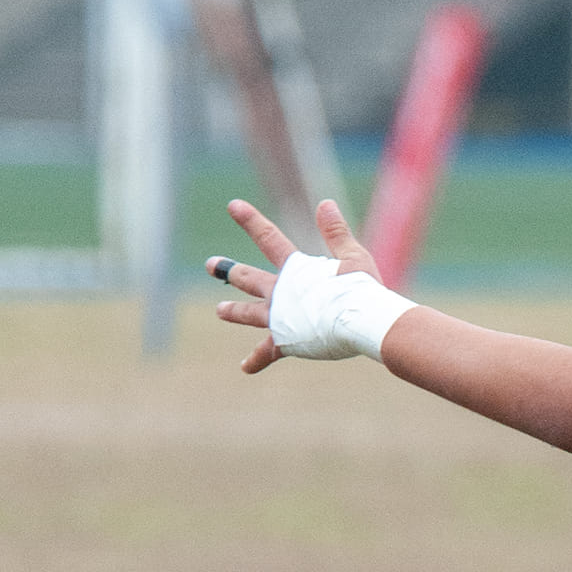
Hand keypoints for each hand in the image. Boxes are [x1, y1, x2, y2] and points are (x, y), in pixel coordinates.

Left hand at [207, 199, 383, 373]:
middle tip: (210, 265)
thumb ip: (336, 231)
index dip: (250, 220)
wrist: (360, 321)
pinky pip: (268, 352)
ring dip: (233, 311)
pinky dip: (257, 360)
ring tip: (219, 311)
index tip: (232, 205)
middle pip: (248, 278)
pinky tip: (244, 367)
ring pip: (250, 314)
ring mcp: (280, 317)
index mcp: (296, 269)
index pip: (269, 238)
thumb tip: (325, 204)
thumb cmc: (361, 289)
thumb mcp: (352, 256)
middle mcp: (281, 292)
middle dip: (228, 270)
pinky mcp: (287, 341)